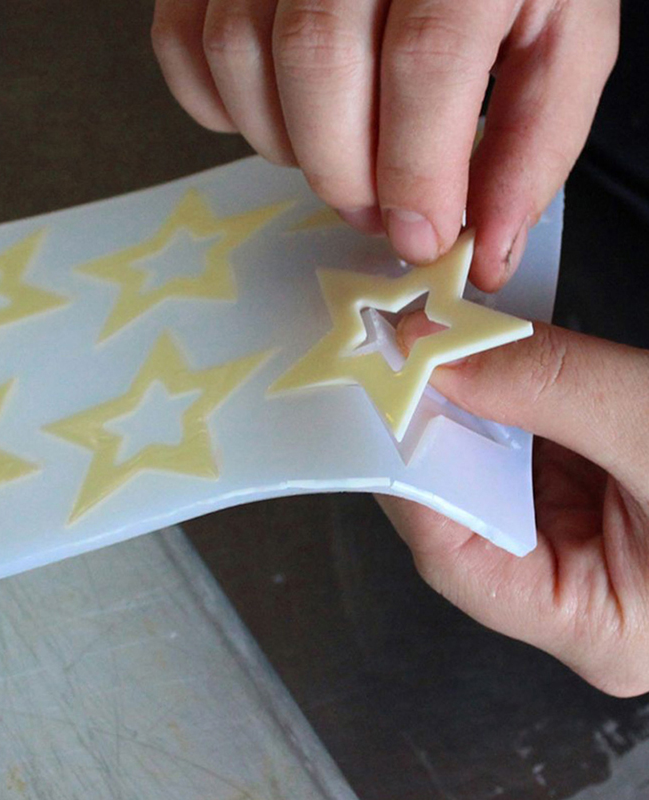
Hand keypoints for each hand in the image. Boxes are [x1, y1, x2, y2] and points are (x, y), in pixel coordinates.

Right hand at [151, 0, 618, 287]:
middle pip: (316, 62)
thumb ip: (532, 144)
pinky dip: (221, 107)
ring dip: (284, 144)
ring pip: (238, 52)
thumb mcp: (560, 39)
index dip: (417, 173)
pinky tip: (279, 117)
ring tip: (335, 155)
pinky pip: (184, 44)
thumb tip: (489, 249)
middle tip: (376, 210)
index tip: (422, 237)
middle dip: (344, 174)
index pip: (423, 61)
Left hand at [379, 313, 648, 696]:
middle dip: (433, 444)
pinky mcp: (592, 505)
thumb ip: (548, 386)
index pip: (458, 564)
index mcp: (599, 627)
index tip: (382, 409)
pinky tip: (486, 374)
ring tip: (440, 363)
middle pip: (464, 524)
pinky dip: (503, 415)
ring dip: (465, 423)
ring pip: (489, 488)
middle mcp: (579, 597)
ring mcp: (584, 549)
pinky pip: (523, 461)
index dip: (411, 483)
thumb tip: (443, 353)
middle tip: (401, 372)